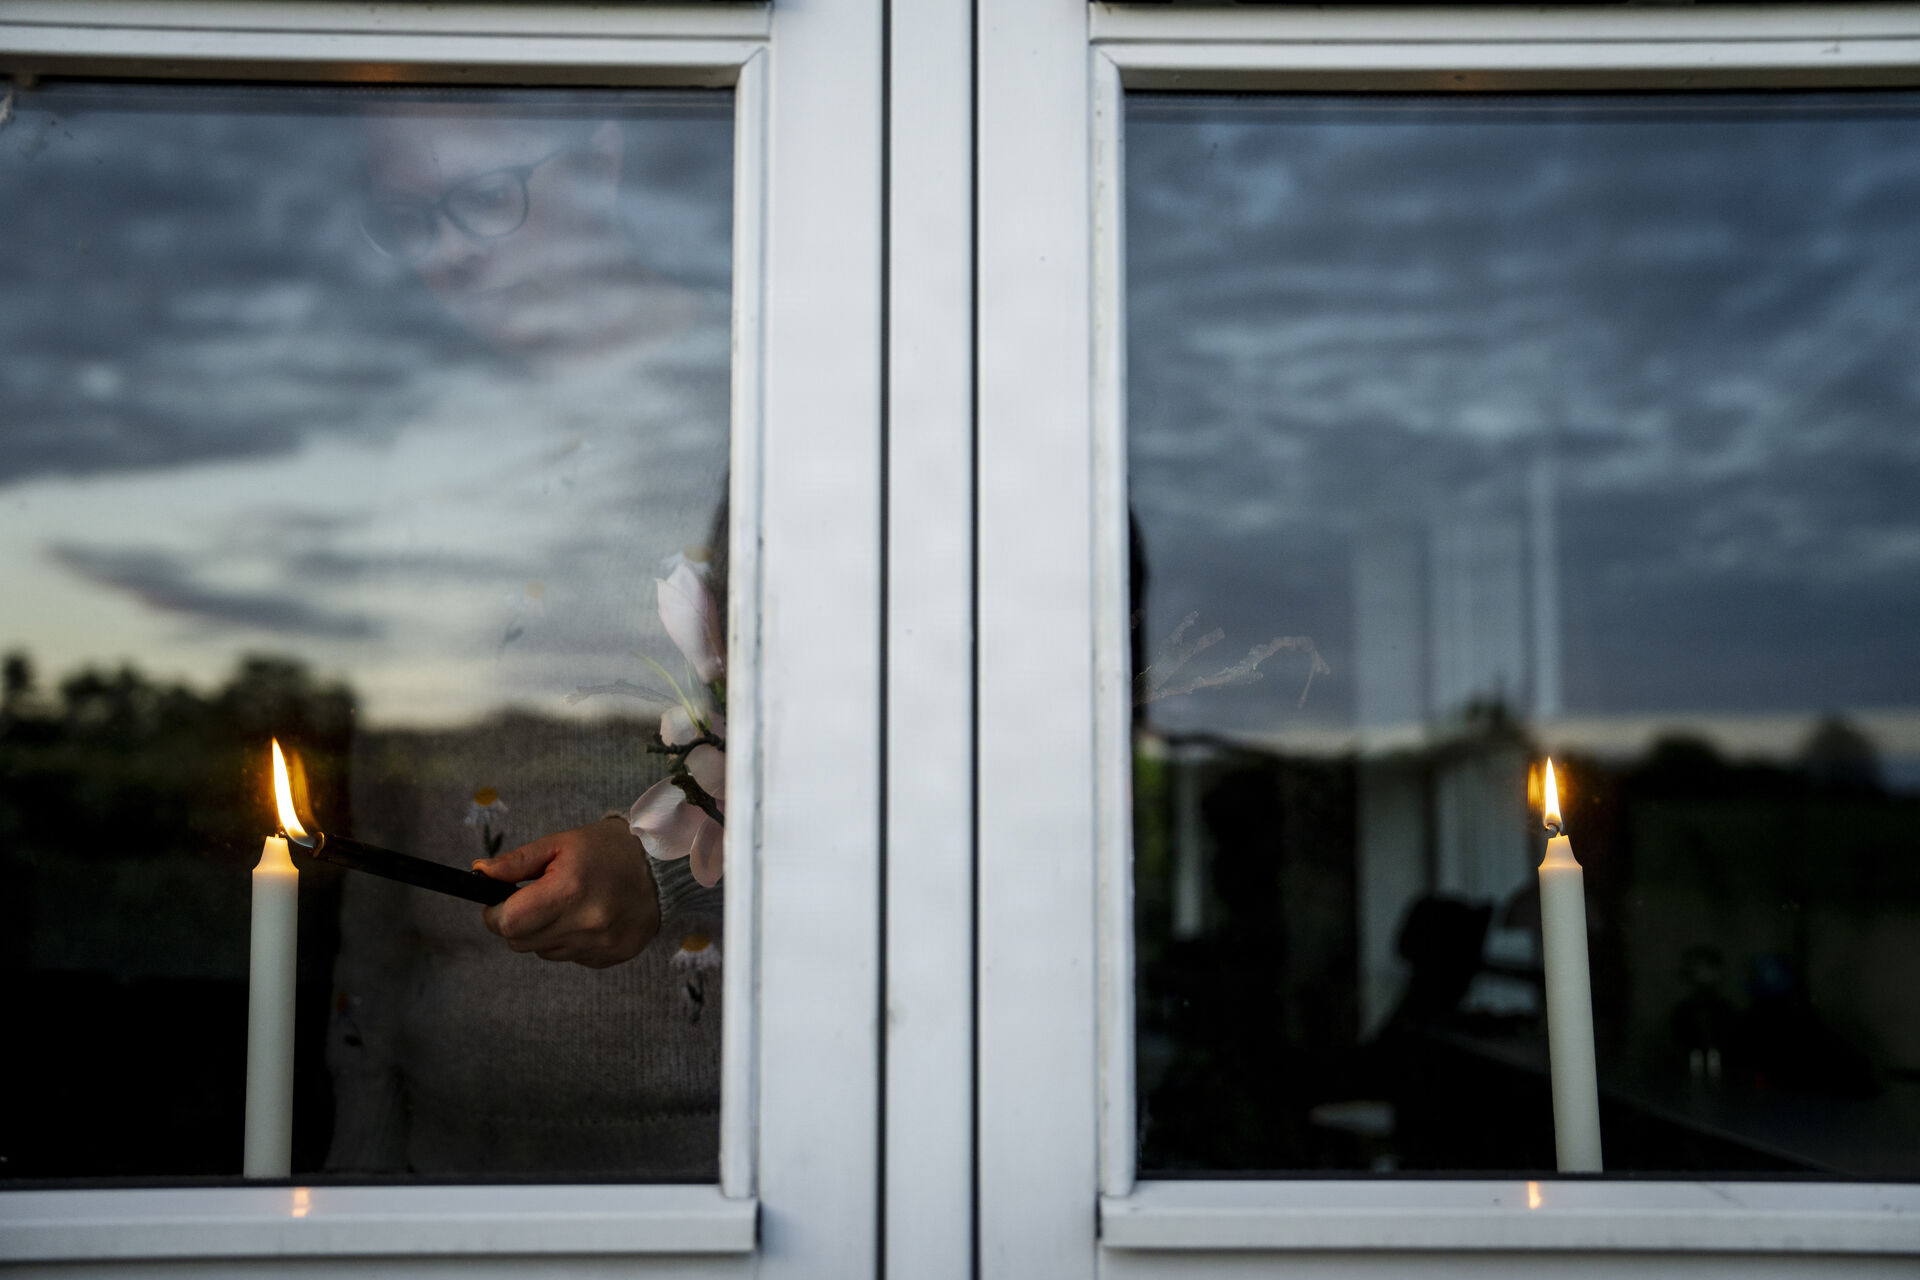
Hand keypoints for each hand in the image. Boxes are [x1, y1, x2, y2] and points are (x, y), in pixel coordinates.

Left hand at [473, 817, 660, 967]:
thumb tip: (480, 875)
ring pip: (545, 952)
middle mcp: (585, 924)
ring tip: (568, 905)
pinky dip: (570, 941)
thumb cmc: (608, 848)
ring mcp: (600, 945)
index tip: (500, 901)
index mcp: (568, 891)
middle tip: (535, 900)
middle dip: (517, 923)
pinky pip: (572, 958)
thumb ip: (516, 862)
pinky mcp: (612, 957)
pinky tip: (588, 917)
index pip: (508, 923)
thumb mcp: (560, 842)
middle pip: (520, 943)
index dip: (495, 913)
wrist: (663, 867)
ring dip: (545, 933)